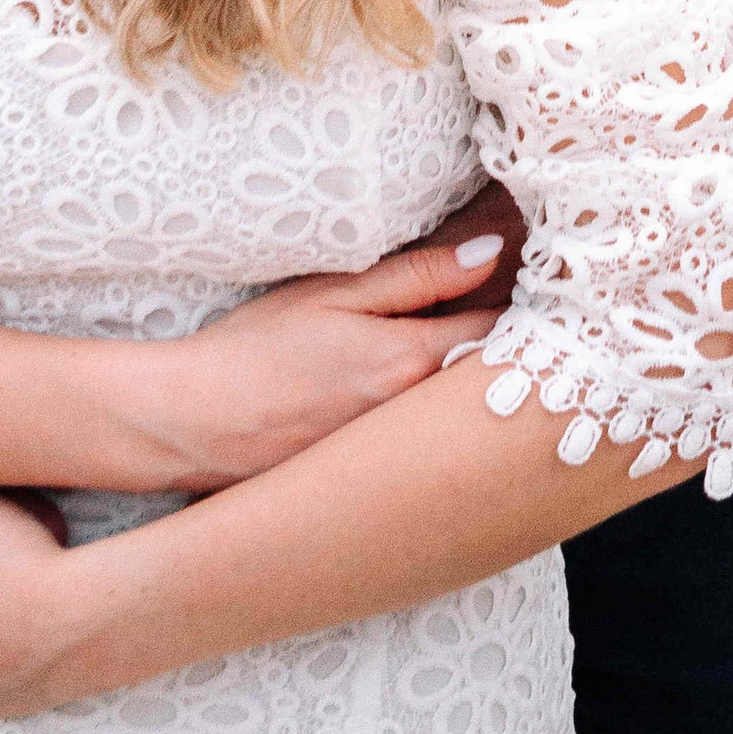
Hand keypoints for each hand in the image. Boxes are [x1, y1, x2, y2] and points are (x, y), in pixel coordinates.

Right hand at [141, 194, 523, 489]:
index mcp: (410, 363)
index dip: (528, 292)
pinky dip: (450, 414)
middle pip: (496, 373)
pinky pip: (436, 440)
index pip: (501, 324)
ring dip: (487, 376)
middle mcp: (417, 418)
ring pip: (468, 408)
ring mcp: (400, 456)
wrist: (192, 428)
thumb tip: (490, 253)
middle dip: (519, 339)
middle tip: (531, 300)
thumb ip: (415, 274)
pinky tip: (436, 395)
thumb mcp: (331, 293)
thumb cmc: (253, 352)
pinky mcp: (381, 481)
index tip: (540, 266)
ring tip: (489, 338)